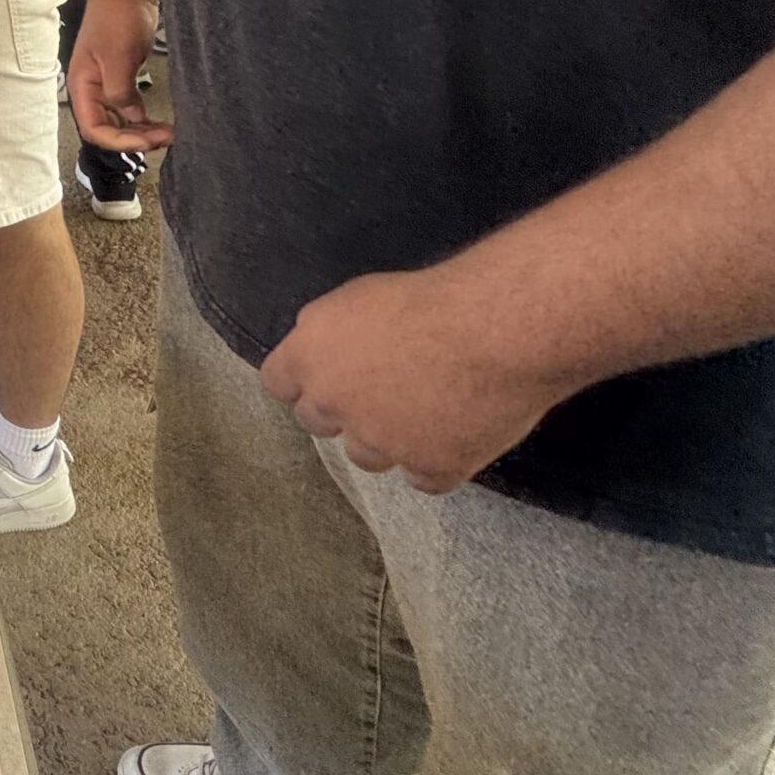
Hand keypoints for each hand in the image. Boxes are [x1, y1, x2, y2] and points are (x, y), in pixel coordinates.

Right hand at [68, 0, 171, 152]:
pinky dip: (143, 117)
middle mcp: (91, 90)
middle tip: (165, 138)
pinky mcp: (123, 76)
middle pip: (107, 128)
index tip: (147, 142)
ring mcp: (107, 84)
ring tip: (167, 133)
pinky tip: (160, 121)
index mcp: (82, 86)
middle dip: (134, 139)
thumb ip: (119, 92)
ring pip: (120, 120)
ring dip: (141, 131)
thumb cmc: (117, 19)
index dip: (119, 141)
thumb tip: (131, 117)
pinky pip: (130, 107)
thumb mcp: (118, 58)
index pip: (94, 129)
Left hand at [260, 262, 571, 491]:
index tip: (324, 376)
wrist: (495, 328)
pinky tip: (455, 435)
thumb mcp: (360, 296)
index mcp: (309, 356)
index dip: (302, 380)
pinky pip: (422, 477)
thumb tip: (326, 350)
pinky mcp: (431, 468)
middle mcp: (335, 405)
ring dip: (387, 439)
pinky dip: (435, 460)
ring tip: (426, 409)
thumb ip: (332, 332)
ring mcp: (382, 443)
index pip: (278, 382)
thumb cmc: (431, 297)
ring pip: (367, 456)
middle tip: (379, 391)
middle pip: (317, 422)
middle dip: (340, 409)